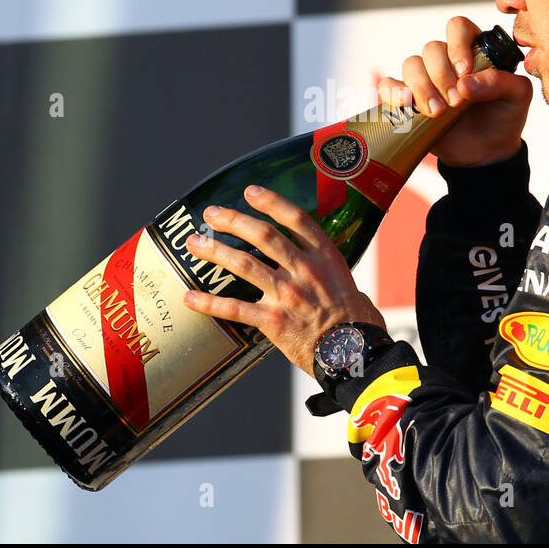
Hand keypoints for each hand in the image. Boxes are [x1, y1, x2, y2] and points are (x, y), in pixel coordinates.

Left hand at [181, 185, 386, 373]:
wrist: (354, 355)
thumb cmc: (359, 324)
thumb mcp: (352, 286)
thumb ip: (332, 275)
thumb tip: (326, 276)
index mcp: (325, 257)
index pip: (295, 219)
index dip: (271, 202)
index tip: (250, 192)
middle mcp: (304, 270)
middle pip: (263, 235)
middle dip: (233, 220)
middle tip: (211, 214)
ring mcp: (287, 294)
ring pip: (243, 264)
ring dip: (215, 251)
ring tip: (194, 243)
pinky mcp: (272, 321)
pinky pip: (234, 308)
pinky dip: (209, 302)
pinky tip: (189, 297)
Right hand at [376, 15, 531, 167]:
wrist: (486, 153)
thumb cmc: (504, 117)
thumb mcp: (518, 97)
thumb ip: (501, 83)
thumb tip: (466, 83)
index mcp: (474, 50)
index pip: (458, 28)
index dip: (457, 45)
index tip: (464, 72)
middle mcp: (447, 60)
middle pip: (431, 48)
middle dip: (441, 75)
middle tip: (456, 102)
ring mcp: (426, 78)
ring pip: (411, 64)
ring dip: (422, 87)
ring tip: (437, 113)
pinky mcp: (408, 99)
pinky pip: (389, 85)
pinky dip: (393, 92)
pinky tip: (406, 104)